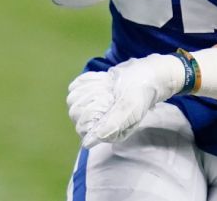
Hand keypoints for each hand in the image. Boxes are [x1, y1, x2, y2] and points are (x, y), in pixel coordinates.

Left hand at [66, 54, 184, 147]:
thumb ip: (111, 125)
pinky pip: (75, 88)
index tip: (108, 100)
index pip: (82, 128)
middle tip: (110, 92)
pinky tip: (102, 81)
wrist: (143, 73)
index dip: (91, 112)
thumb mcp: (129, 107)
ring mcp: (90, 110)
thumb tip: (87, 143)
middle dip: (91, 98)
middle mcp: (97, 125)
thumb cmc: (139, 91)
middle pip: (75, 112)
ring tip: (108, 87)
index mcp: (107, 133)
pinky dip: (87, 81)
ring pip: (73, 99)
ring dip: (90, 88)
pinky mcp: (87, 95)